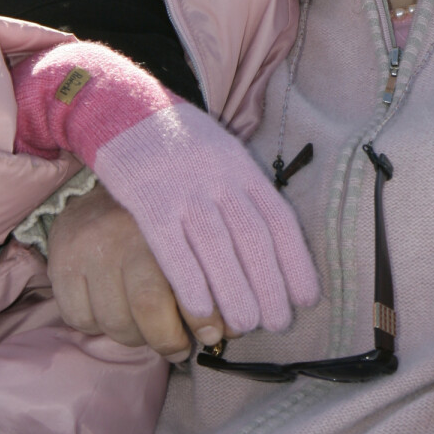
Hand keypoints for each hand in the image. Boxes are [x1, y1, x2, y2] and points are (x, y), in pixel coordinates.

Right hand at [48, 182, 225, 358]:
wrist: (100, 187)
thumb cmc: (156, 222)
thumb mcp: (189, 234)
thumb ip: (213, 275)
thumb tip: (229, 328)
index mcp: (166, 224)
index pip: (188, 285)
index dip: (204, 319)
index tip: (214, 335)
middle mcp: (124, 234)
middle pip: (147, 307)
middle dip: (169, 340)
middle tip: (180, 345)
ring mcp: (88, 249)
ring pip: (113, 322)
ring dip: (135, 338)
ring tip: (146, 328)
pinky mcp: (61, 263)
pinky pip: (80, 319)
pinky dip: (98, 327)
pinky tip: (112, 311)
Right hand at [92, 100, 320, 336]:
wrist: (125, 107)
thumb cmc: (177, 141)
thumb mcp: (221, 153)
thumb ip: (243, 189)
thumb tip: (272, 236)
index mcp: (241, 168)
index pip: (278, 219)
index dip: (296, 261)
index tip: (307, 297)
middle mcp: (220, 178)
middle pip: (253, 238)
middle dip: (270, 284)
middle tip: (279, 323)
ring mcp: (184, 189)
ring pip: (217, 247)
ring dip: (235, 291)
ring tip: (246, 327)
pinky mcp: (149, 201)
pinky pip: (172, 248)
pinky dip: (189, 281)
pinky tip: (201, 310)